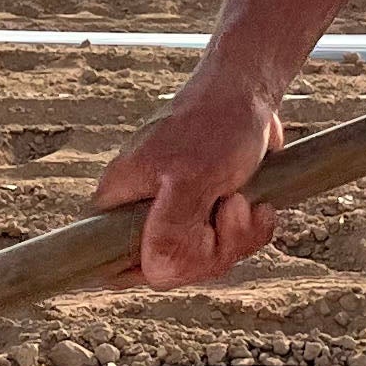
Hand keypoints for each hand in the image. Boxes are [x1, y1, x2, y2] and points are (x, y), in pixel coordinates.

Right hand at [95, 81, 287, 288]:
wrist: (249, 93)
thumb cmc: (215, 125)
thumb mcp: (191, 178)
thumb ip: (169, 230)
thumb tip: (157, 272)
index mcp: (118, 200)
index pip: (107, 263)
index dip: (146, 271)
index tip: (185, 253)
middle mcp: (141, 210)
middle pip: (166, 267)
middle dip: (209, 252)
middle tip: (230, 213)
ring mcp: (176, 212)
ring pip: (200, 259)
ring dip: (236, 238)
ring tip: (245, 201)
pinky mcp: (206, 212)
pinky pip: (224, 246)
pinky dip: (248, 231)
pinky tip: (258, 206)